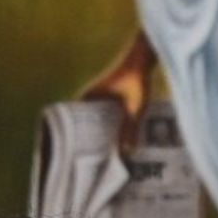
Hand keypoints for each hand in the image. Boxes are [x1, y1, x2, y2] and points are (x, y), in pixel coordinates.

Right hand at [79, 28, 156, 151]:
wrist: (143, 58)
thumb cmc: (136, 79)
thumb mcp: (135, 106)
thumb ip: (130, 128)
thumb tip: (127, 153)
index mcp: (88, 98)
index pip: (73, 121)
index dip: (73, 137)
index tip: (75, 153)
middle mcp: (89, 97)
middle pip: (84, 123)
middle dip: (88, 140)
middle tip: (91, 160)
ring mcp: (98, 96)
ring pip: (95, 120)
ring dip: (99, 134)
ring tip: (102, 154)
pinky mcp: (108, 97)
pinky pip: (104, 115)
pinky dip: (107, 126)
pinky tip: (115, 139)